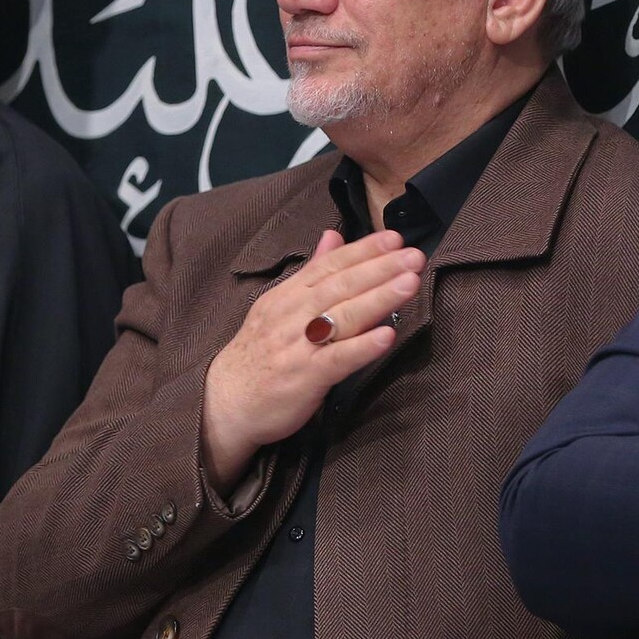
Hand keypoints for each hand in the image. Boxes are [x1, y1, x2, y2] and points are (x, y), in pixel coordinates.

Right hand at [201, 229, 422, 492]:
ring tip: (409, 283)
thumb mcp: (279, 305)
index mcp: (288, 295)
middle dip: (380, 268)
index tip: (394, 238)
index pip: (329, 265)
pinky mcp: (304, 378)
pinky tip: (387, 336)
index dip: (363, 250)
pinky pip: (337, 359)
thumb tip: (334, 235)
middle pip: (340, 285)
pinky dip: (362, 347)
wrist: (225, 403)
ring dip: (378, 298)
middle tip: (413, 255)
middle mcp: (292, 315)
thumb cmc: (259, 353)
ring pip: (342, 316)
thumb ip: (311, 271)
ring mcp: (298, 346)